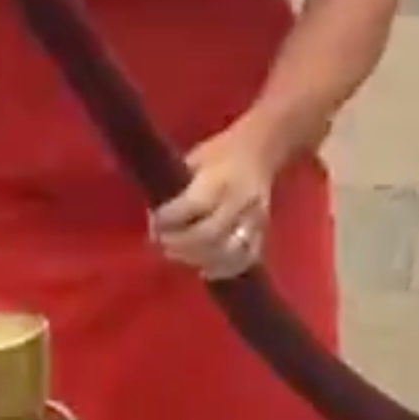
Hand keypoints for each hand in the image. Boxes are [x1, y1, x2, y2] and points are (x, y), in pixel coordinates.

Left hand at [150, 118, 285, 278]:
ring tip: (180, 254)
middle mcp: (240, 201)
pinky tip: (206, 268)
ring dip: (198, 259)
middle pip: (209, 235)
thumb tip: (156, 222)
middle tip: (162, 241)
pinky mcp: (263, 232)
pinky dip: (224, 269)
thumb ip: (175, 189)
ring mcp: (255, 219)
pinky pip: (246, 258)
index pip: (192, 206)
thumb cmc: (219, 153)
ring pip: (228, 252)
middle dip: (179, 243)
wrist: (261, 150)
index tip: (155, 221)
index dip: (168, 219)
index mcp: (220, 178)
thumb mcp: (192, 159)